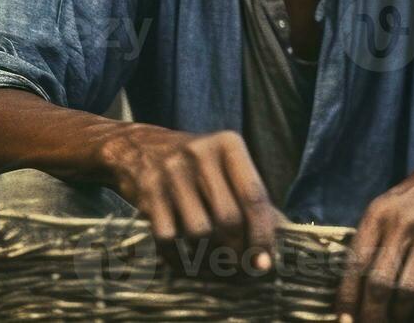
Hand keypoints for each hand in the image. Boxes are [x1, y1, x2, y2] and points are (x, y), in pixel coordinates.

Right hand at [99, 125, 280, 280]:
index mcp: (229, 144)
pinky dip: (181, 260)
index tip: (264, 263)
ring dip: (210, 258)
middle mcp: (201, 153)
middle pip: (228, 219)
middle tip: (240, 268)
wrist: (141, 147)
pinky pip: (169, 240)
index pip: (254, 196)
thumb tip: (272, 244)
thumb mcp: (227, 166)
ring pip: (200, 232)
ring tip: (216, 265)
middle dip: (238, 252)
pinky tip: (189, 263)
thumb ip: (251, 197)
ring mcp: (172, 172)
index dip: (262, 235)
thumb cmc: (198, 164)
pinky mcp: (148, 191)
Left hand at [336, 148, 413, 322]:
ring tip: (396, 321)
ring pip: (408, 291)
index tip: (343, 319)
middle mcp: (401, 222)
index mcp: (377, 213)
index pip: (356, 262)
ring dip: (399, 316)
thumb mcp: (384, 209)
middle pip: (380, 282)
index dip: (348, 296)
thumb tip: (351, 293)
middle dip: (372, 314)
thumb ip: (368, 242)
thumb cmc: (412, 201)